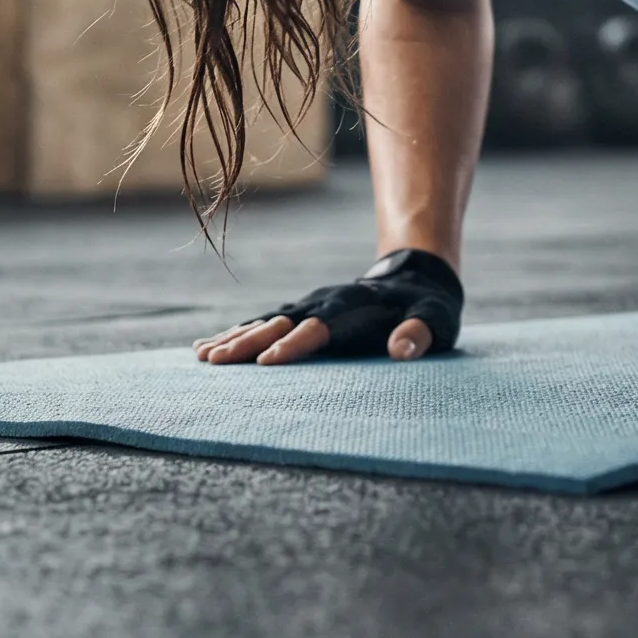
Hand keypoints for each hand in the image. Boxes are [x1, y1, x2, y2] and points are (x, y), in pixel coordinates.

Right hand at [192, 248, 463, 365]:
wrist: (415, 275)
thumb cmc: (427, 307)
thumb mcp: (435, 320)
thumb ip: (419, 334)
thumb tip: (402, 349)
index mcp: (354, 308)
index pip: (320, 328)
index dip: (295, 344)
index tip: (268, 362)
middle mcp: (324, 304)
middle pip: (281, 323)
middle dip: (249, 342)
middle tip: (216, 361)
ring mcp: (309, 306)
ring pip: (265, 322)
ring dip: (234, 338)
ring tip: (202, 356)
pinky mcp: (302, 313)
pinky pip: (262, 324)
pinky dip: (235, 334)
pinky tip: (206, 348)